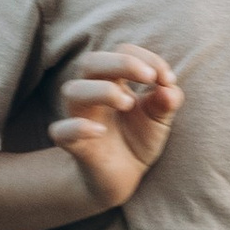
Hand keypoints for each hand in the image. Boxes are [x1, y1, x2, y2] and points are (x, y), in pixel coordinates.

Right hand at [48, 48, 181, 207]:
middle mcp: (92, 93)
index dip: (147, 59)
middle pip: (91, 62)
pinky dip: (77, 127)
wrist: (124, 177)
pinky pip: (60, 131)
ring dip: (102, 90)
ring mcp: (80, 117)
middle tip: (149, 77)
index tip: (168, 79)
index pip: (122, 52)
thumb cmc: (139, 138)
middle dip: (121, 63)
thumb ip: (167, 101)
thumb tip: (169, 87)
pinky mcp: (74, 145)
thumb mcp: (160, 118)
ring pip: (73, 91)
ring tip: (128, 103)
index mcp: (113, 80)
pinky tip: (100, 131)